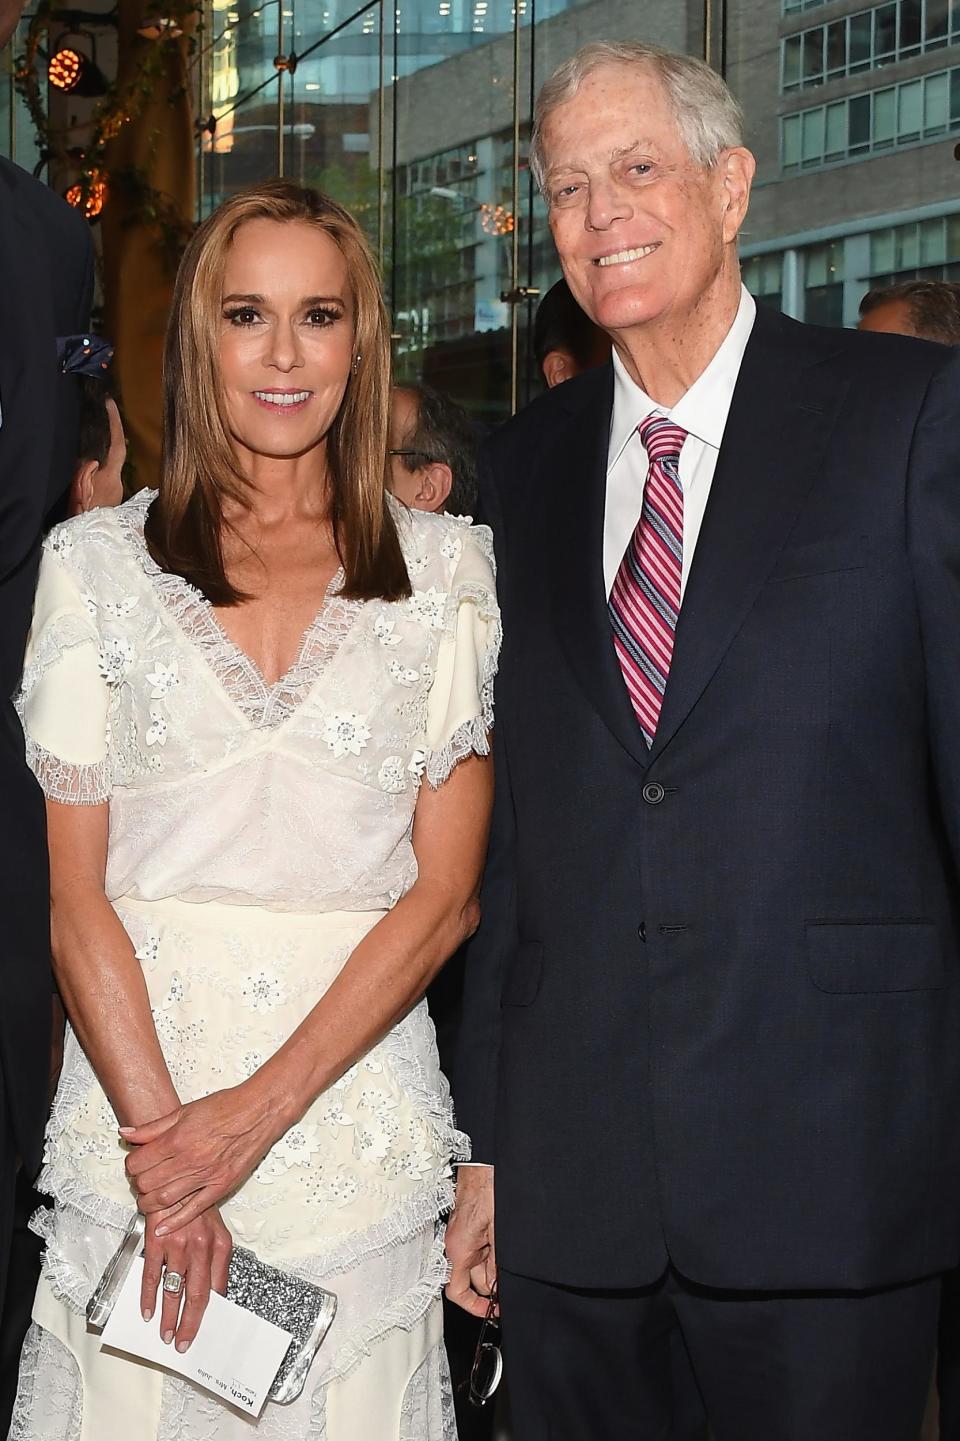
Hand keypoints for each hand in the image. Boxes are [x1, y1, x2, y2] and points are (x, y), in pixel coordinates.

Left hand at [121, 1084, 282, 1234]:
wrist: (260, 1110)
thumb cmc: (227, 1107)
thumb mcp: (185, 1111)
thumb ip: (153, 1126)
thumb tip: (127, 1133)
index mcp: (177, 1138)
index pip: (138, 1162)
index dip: (131, 1165)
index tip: (134, 1164)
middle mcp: (189, 1159)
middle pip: (148, 1183)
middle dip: (138, 1184)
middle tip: (141, 1180)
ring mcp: (206, 1175)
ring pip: (164, 1200)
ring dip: (149, 1204)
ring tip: (148, 1199)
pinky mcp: (221, 1186)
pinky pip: (194, 1210)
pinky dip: (175, 1221)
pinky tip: (164, 1226)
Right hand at [140, 1206, 231, 1350]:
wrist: (176, 1180)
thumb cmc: (196, 1206)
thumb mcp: (217, 1229)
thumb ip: (217, 1261)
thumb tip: (217, 1294)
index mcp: (220, 1246)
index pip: (218, 1289)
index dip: (211, 1313)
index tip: (206, 1330)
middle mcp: (202, 1248)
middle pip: (197, 1296)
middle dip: (190, 1324)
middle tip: (183, 1343)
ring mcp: (178, 1245)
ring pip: (174, 1290)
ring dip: (169, 1317)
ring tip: (166, 1334)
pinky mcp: (157, 1241)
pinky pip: (152, 1276)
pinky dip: (148, 1297)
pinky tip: (147, 1311)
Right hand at [445, 1165, 496, 1317]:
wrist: (482, 1164)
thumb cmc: (487, 1190)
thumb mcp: (499, 1232)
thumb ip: (498, 1262)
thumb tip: (499, 1287)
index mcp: (459, 1250)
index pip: (457, 1292)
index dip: (475, 1306)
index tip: (492, 1310)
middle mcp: (455, 1245)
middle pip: (471, 1280)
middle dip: (491, 1284)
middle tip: (510, 1284)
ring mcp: (459, 1236)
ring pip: (476, 1264)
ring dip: (493, 1267)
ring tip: (510, 1259)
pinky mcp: (466, 1228)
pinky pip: (478, 1249)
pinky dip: (491, 1253)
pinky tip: (504, 1246)